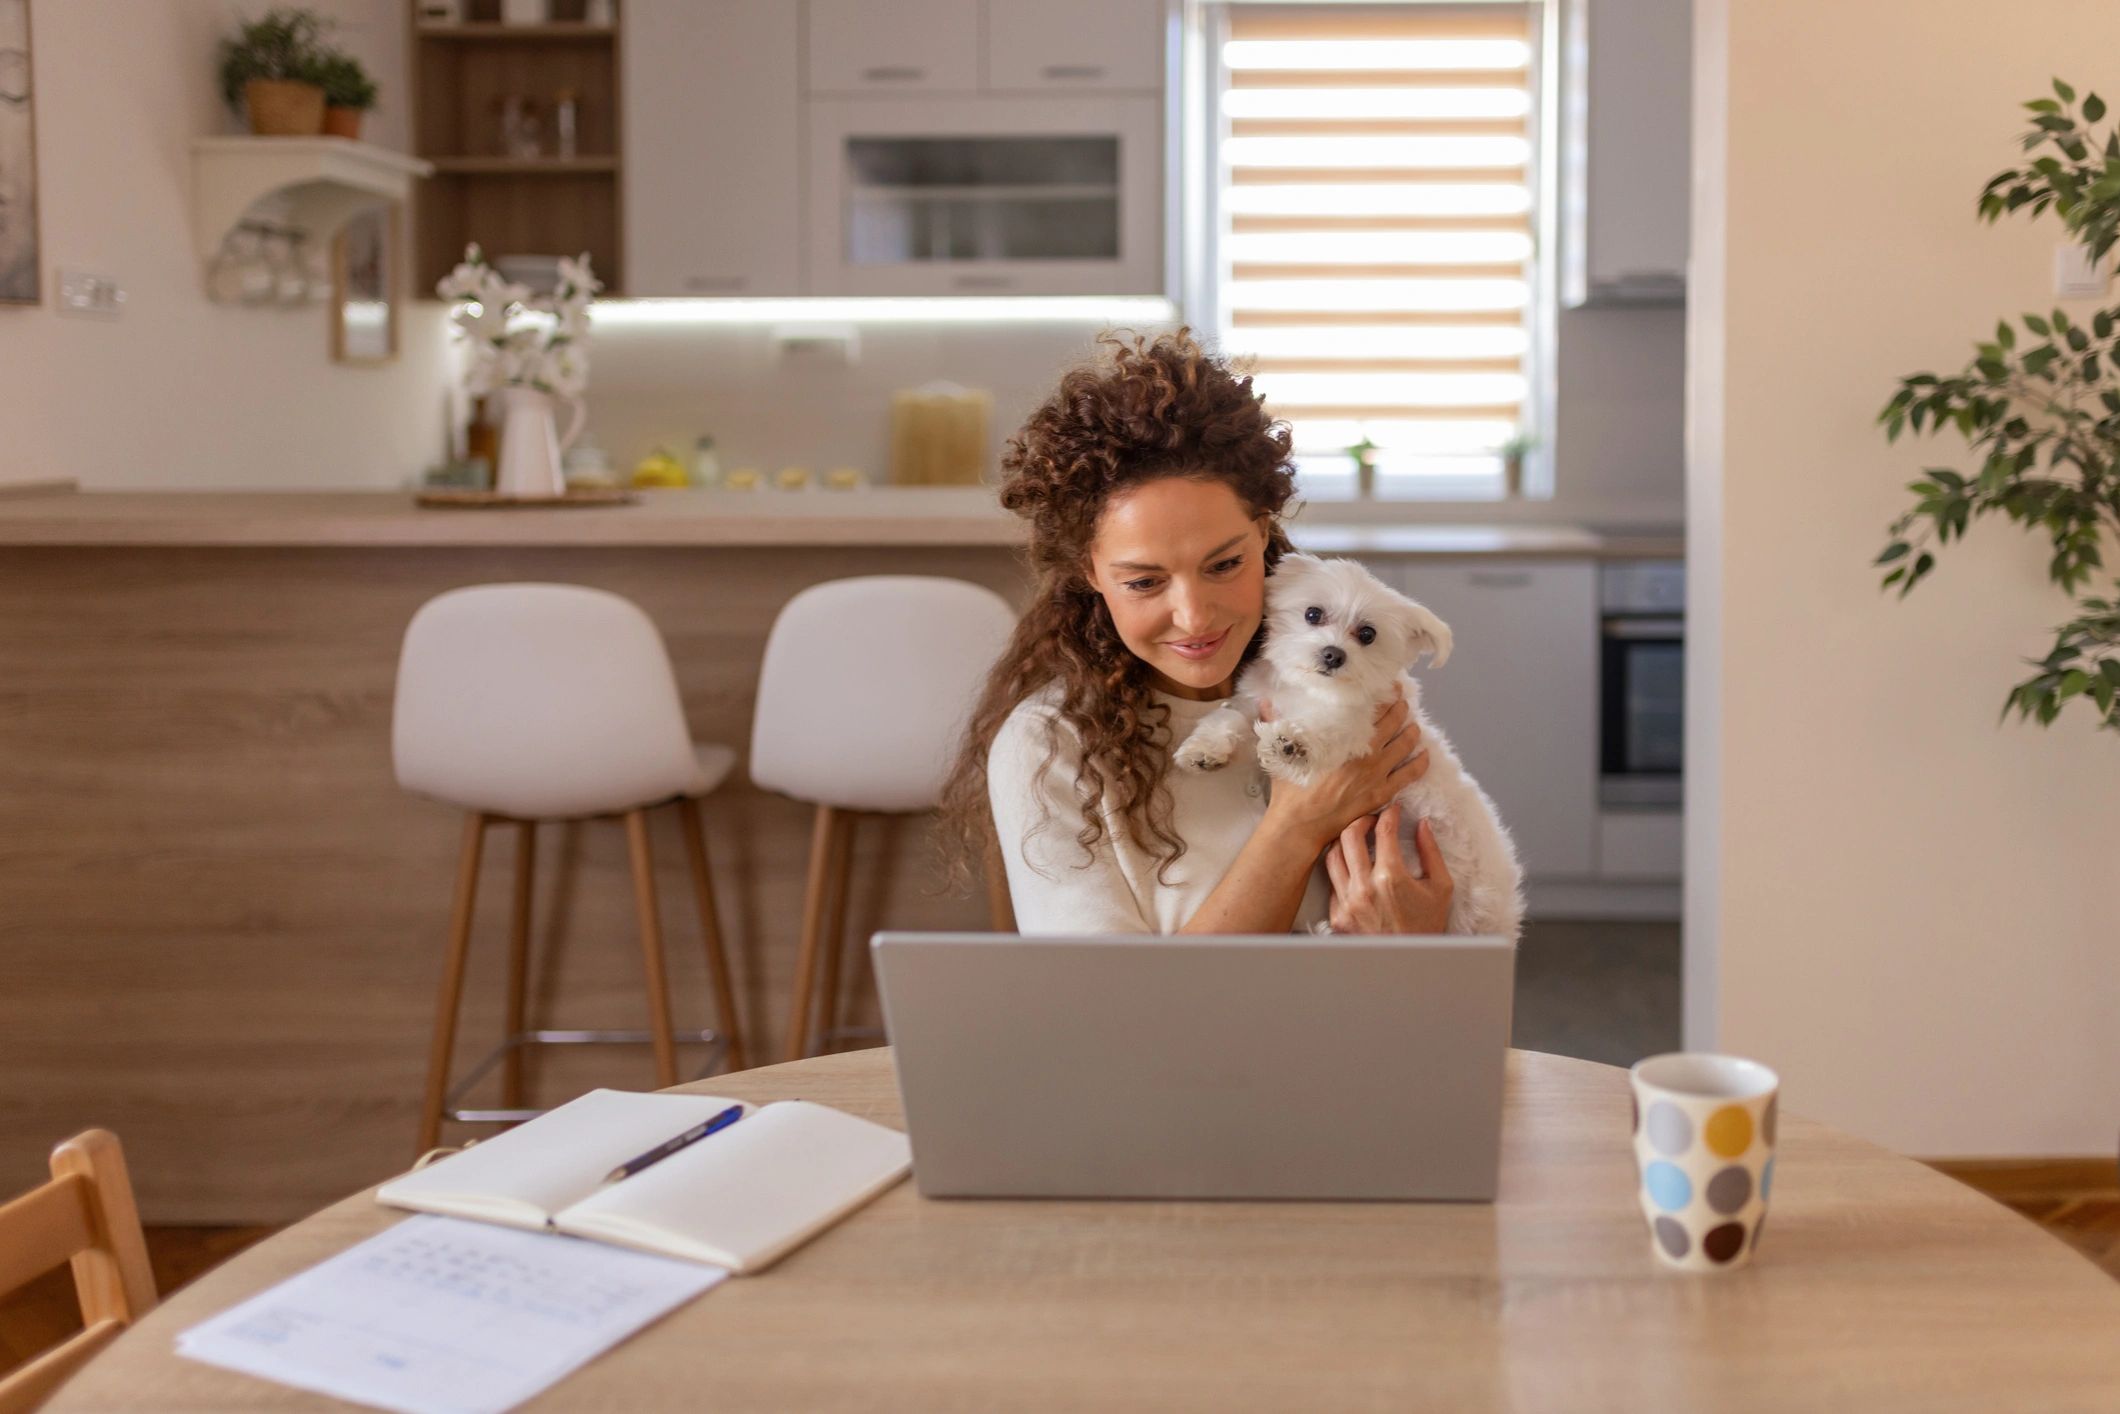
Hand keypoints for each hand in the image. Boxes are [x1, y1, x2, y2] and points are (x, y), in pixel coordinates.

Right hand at [1262, 685, 1429, 851]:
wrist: (1299, 826)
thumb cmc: (1290, 791)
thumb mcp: (1281, 751)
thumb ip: (1276, 723)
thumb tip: (1265, 700)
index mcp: (1343, 741)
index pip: (1370, 712)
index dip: (1383, 697)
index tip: (1388, 687)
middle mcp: (1365, 755)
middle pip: (1392, 725)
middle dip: (1400, 709)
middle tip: (1402, 700)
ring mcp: (1376, 776)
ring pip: (1404, 747)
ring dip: (1412, 732)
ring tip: (1415, 724)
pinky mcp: (1381, 795)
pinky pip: (1409, 776)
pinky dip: (1420, 764)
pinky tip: (1425, 755)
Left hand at [1323, 804, 1453, 934]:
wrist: (1409, 964)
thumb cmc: (1427, 927)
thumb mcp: (1441, 888)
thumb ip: (1431, 853)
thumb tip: (1422, 825)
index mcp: (1391, 878)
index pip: (1383, 831)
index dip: (1389, 814)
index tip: (1393, 811)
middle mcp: (1364, 888)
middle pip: (1349, 836)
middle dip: (1361, 820)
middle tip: (1371, 819)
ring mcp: (1347, 903)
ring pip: (1332, 856)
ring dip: (1344, 842)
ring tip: (1356, 839)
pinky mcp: (1337, 917)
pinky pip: (1331, 883)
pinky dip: (1340, 870)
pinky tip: (1352, 868)